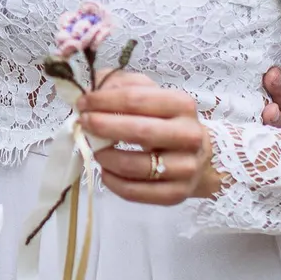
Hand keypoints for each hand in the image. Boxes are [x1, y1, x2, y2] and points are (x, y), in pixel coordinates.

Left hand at [77, 71, 219, 207]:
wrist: (197, 156)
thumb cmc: (164, 121)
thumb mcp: (148, 96)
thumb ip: (120, 85)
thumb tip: (92, 89)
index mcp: (182, 104)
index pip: (136, 99)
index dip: (104, 100)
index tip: (82, 103)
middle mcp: (189, 135)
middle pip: (139, 131)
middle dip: (103, 126)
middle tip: (83, 123)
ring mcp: (186, 167)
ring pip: (135, 166)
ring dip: (105, 157)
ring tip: (95, 150)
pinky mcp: (177, 194)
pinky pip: (135, 192)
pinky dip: (113, 182)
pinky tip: (105, 171)